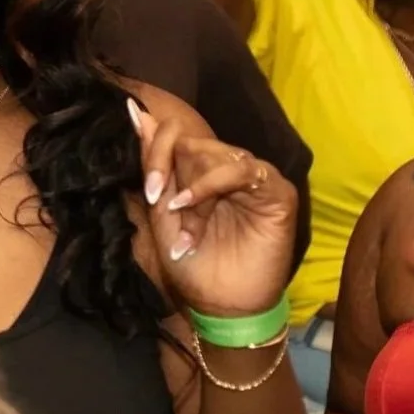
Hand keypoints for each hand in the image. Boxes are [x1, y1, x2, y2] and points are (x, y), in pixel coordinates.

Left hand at [132, 98, 297, 318]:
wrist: (219, 303)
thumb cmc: (191, 260)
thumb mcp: (161, 207)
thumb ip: (153, 161)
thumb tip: (135, 110)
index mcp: (200, 169)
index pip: (175, 135)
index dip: (154, 153)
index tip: (148, 190)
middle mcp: (228, 168)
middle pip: (191, 141)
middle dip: (171, 174)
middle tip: (165, 207)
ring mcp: (255, 177)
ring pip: (215, 154)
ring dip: (192, 189)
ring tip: (184, 221)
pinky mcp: (277, 192)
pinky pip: (244, 169)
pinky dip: (212, 183)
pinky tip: (192, 204)